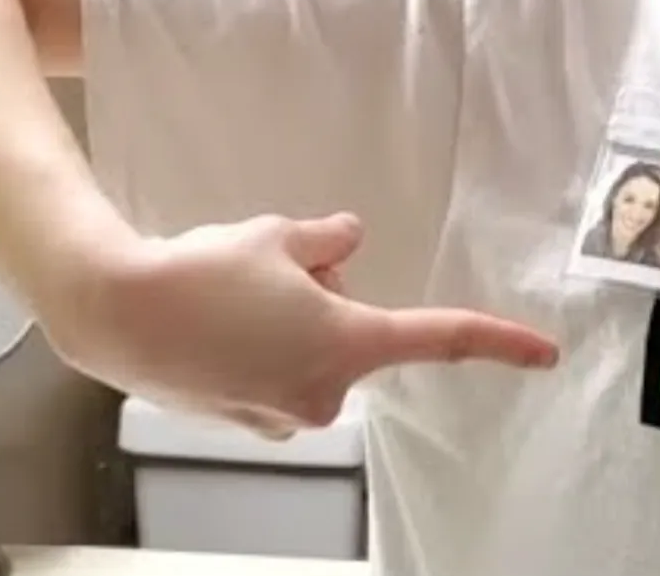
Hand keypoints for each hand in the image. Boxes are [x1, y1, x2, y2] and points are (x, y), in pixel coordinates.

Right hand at [46, 211, 558, 438]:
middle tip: (270, 271)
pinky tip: (213, 325)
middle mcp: (324, 391)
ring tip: (228, 297)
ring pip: (313, 350)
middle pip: (354, 329)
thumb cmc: (201, 272)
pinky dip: (257, 346)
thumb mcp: (277, 236)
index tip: (544, 353)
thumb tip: (348, 240)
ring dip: (287, 321)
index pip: (439, 338)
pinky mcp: (248, 422)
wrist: (114, 313)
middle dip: (325, 297)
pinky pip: (276, 372)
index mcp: (346, 342)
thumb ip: (326, 240)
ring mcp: (284, 414)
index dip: (499, 343)